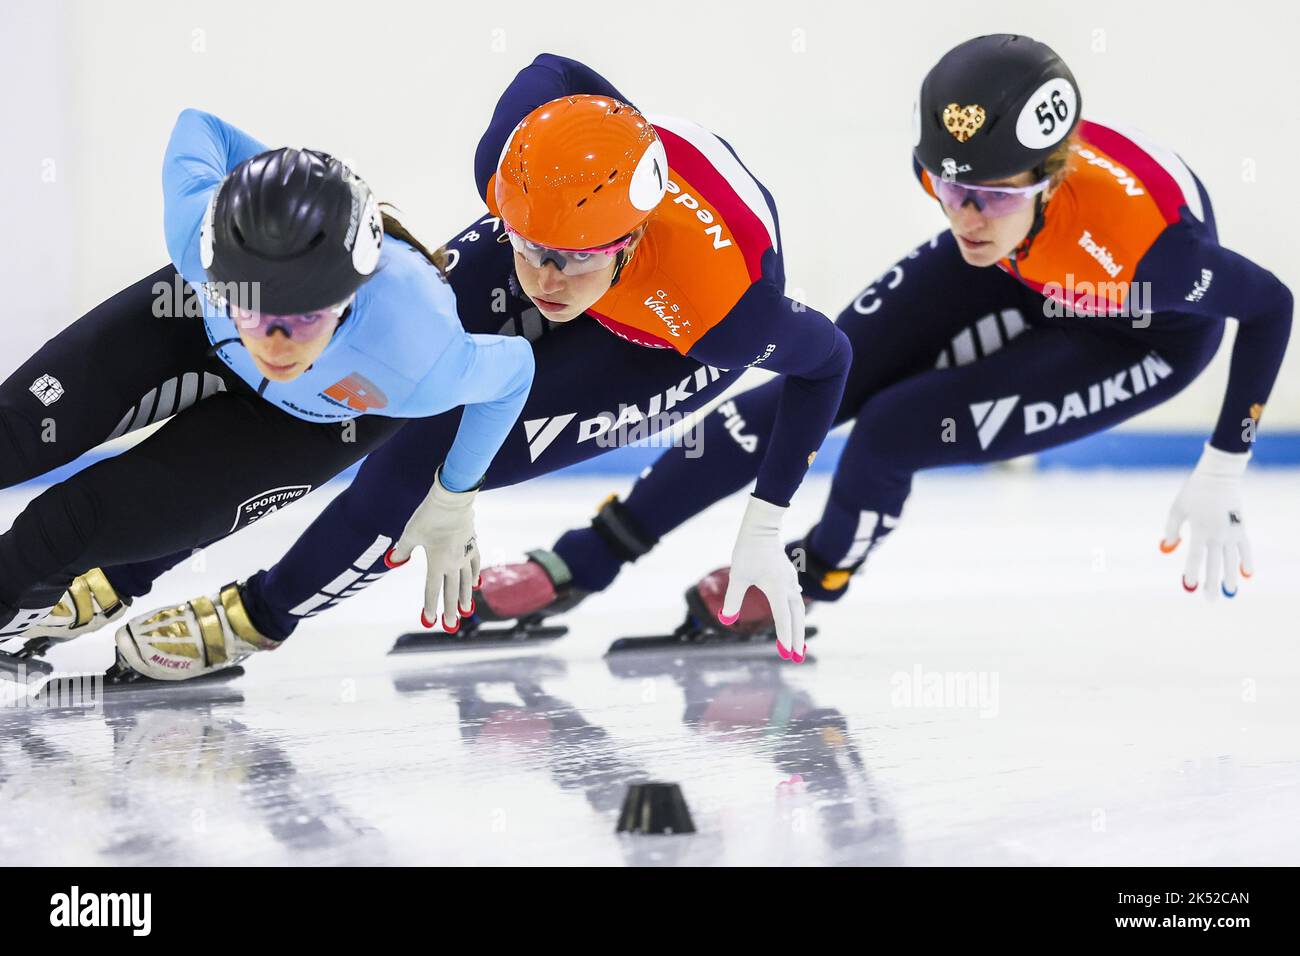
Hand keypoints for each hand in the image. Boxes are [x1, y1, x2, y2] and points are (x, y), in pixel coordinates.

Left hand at [385, 468, 480, 630]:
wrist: (453, 499)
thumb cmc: (428, 516)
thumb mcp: (410, 533)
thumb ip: (402, 550)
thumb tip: (392, 561)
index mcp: (437, 563)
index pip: (432, 590)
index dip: (430, 607)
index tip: (428, 621)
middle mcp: (453, 563)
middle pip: (452, 592)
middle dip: (450, 610)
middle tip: (451, 626)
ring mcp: (466, 554)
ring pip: (466, 582)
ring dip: (466, 598)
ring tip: (467, 611)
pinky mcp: (473, 544)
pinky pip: (475, 565)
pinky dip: (475, 576)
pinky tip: (476, 583)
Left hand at [720, 495, 805, 661]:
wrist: (761, 528)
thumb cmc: (748, 551)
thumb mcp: (737, 576)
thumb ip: (733, 600)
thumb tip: (725, 620)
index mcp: (777, 589)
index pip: (783, 619)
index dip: (784, 638)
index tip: (787, 654)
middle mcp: (788, 587)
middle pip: (797, 618)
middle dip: (796, 639)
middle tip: (796, 658)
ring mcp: (790, 582)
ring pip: (798, 610)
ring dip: (798, 628)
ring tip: (798, 645)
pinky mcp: (788, 578)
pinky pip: (796, 600)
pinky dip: (796, 614)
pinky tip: (794, 619)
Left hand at [1161, 443, 1252, 598]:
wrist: (1219, 476)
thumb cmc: (1194, 492)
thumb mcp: (1177, 509)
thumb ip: (1171, 529)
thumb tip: (1167, 547)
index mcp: (1199, 529)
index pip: (1195, 556)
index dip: (1192, 571)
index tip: (1189, 585)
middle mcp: (1217, 533)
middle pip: (1214, 563)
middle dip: (1211, 582)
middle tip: (1210, 600)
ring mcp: (1231, 532)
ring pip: (1231, 559)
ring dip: (1230, 577)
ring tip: (1229, 592)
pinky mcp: (1242, 527)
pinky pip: (1245, 548)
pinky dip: (1246, 561)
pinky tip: (1247, 574)